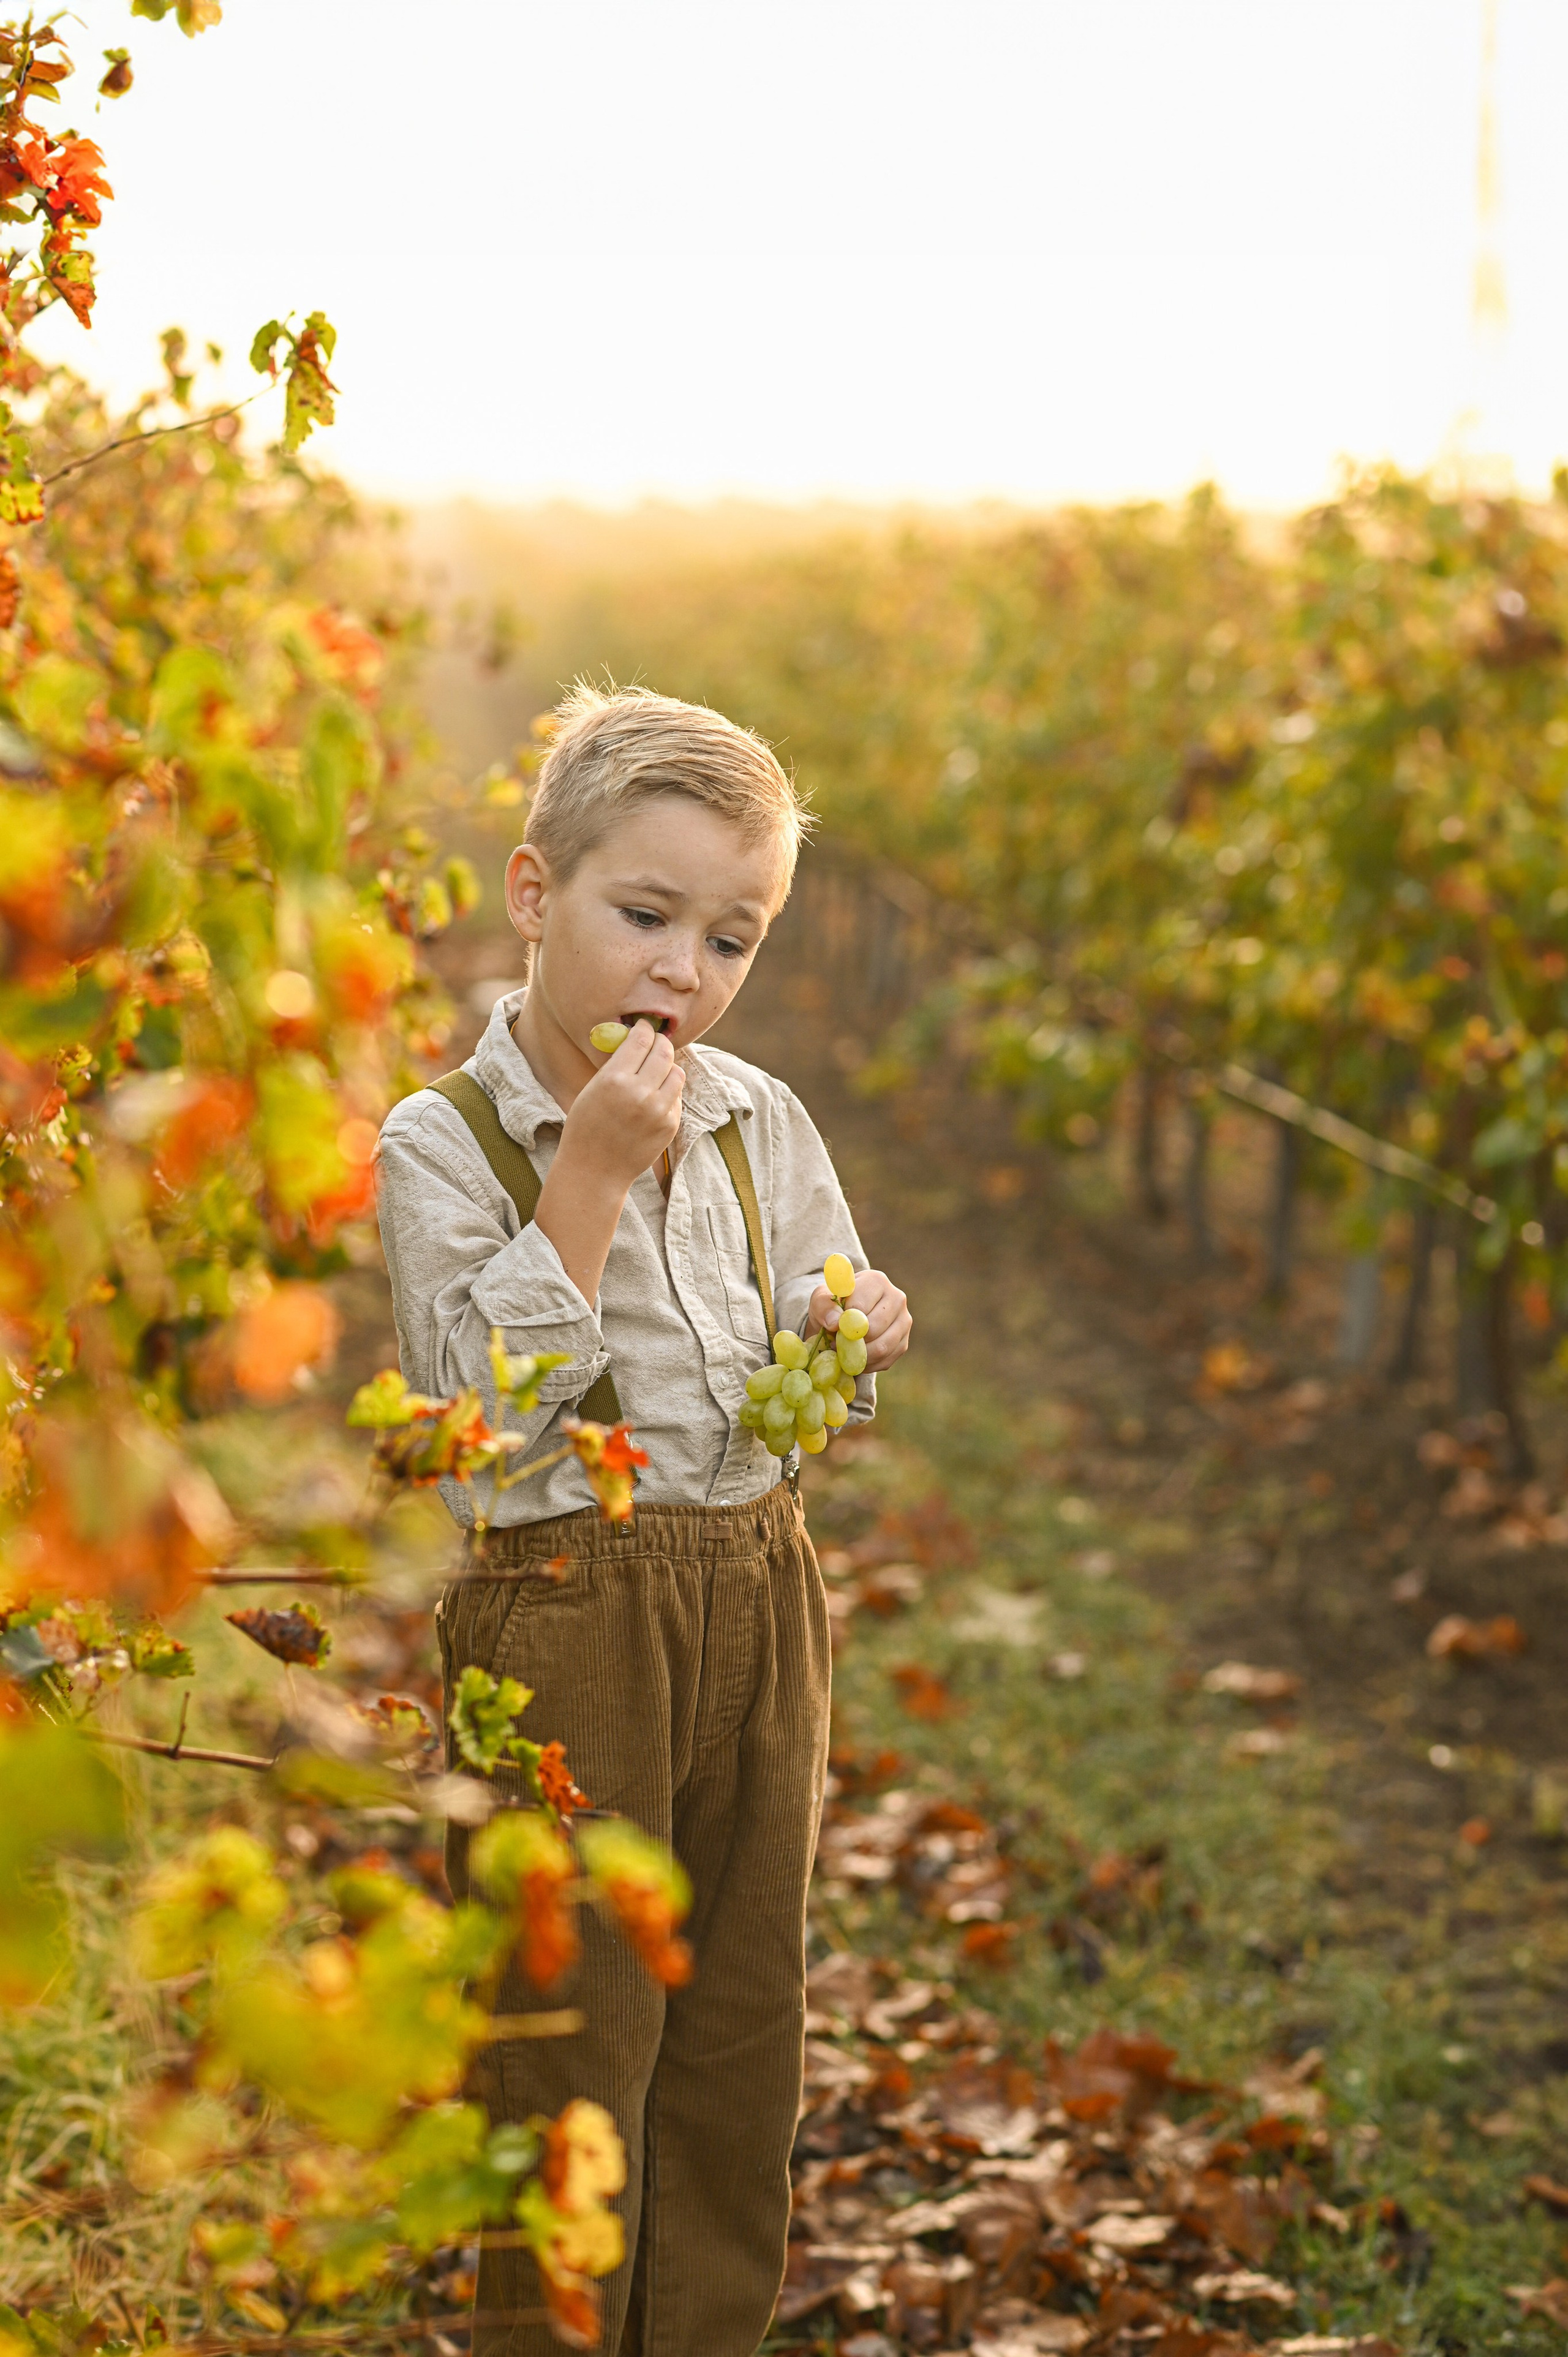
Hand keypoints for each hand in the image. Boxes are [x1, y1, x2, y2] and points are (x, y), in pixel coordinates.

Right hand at [560, 1020, 683, 1192]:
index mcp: (614, 1079)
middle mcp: (639, 1093)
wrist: (594, 1171)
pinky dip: (668, 1092)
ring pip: (677, 1072)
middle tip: (656, 1042)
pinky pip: (676, 1097)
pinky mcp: (670, 1125)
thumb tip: (638, 1040)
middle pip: (663, 1052)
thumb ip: (617, 1065)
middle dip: (661, 1043)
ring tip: (656, 1071)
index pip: (641, 1039)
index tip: (644, 1027)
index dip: (644, 1029)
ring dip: (668, 1067)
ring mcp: (658, 1110)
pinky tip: (653, 1098)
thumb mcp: (592, 1089)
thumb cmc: (586, 1126)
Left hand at [806, 1267, 910, 1373]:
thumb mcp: (820, 1301)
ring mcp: (904, 1321)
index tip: (834, 1327)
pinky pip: (885, 1360)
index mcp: (876, 1280)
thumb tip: (836, 1322)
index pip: (860, 1306)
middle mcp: (897, 1298)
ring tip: (844, 1352)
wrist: (845, 1321)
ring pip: (882, 1347)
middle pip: (874, 1328)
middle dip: (852, 1341)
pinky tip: (856, 1357)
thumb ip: (824, 1306)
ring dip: (859, 1355)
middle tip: (836, 1344)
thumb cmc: (833, 1307)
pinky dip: (867, 1364)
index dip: (844, 1321)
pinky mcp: (904, 1343)